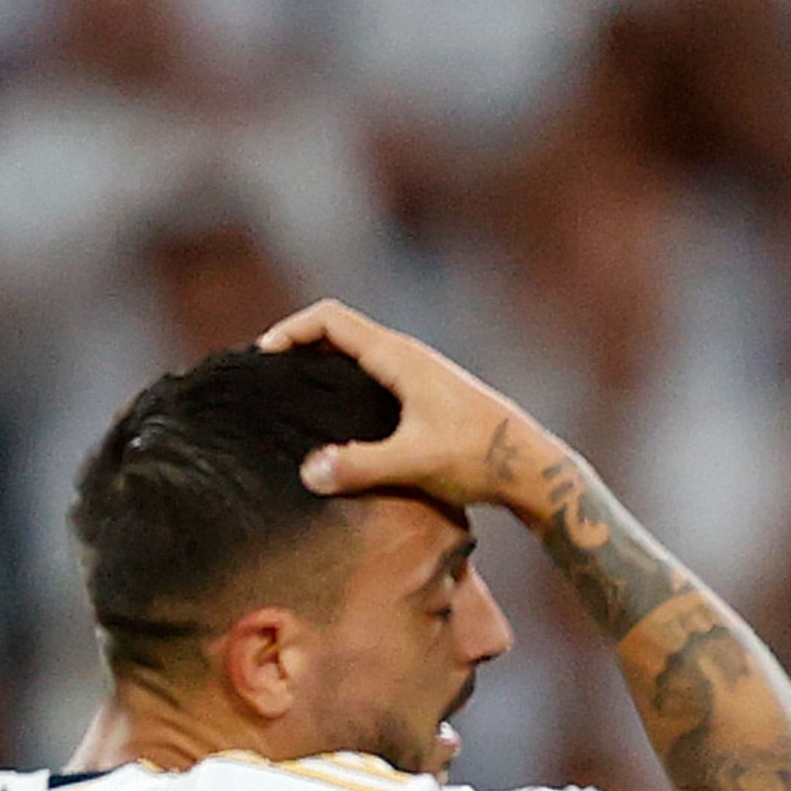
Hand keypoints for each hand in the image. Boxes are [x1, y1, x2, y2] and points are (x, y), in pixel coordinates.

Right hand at [255, 300, 569, 526]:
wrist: (529, 467)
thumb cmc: (477, 457)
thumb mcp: (415, 463)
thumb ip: (360, 466)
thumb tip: (308, 471)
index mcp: (398, 357)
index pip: (330, 319)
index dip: (290, 330)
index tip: (261, 359)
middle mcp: (405, 356)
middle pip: (337, 332)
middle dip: (297, 346)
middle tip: (264, 379)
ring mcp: (416, 375)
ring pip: (354, 355)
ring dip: (319, 367)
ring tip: (289, 399)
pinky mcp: (423, 397)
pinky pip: (369, 377)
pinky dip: (341, 387)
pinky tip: (333, 424)